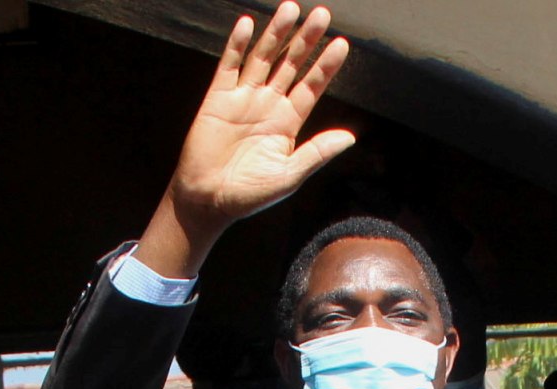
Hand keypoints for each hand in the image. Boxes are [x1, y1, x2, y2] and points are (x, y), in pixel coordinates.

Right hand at [138, 3, 353, 275]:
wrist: (207, 200)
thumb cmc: (249, 194)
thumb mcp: (288, 176)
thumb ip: (316, 153)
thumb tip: (350, 137)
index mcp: (288, 123)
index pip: (312, 86)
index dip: (326, 66)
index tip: (342, 44)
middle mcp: (268, 105)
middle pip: (291, 64)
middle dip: (305, 40)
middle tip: (322, 14)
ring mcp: (243, 99)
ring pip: (263, 58)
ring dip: (276, 34)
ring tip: (291, 9)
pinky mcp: (217, 98)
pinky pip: (229, 66)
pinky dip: (237, 46)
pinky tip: (247, 25)